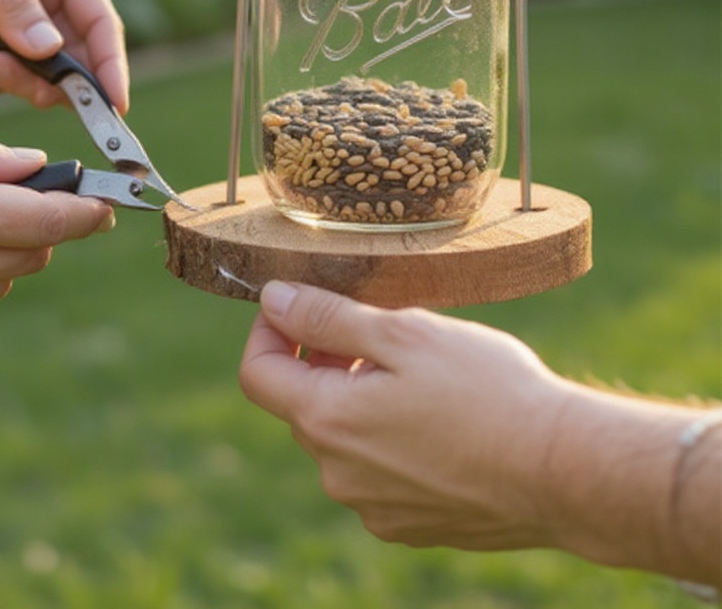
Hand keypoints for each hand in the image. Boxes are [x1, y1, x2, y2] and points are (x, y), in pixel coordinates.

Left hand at [238, 281, 570, 550]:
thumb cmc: (488, 392)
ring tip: (418, 373)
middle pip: (302, 403)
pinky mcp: (409, 525)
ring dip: (359, 397)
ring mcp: (373, 507)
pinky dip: (389, 437)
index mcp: (327, 421)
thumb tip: (272, 300)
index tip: (299, 305)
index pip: (258, 372)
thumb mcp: (403, 332)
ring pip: (342, 437)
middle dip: (324, 360)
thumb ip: (327, 317)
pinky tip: (439, 417)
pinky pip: (376, 471)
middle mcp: (338, 474)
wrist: (566, 473)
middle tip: (376, 329)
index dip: (270, 330)